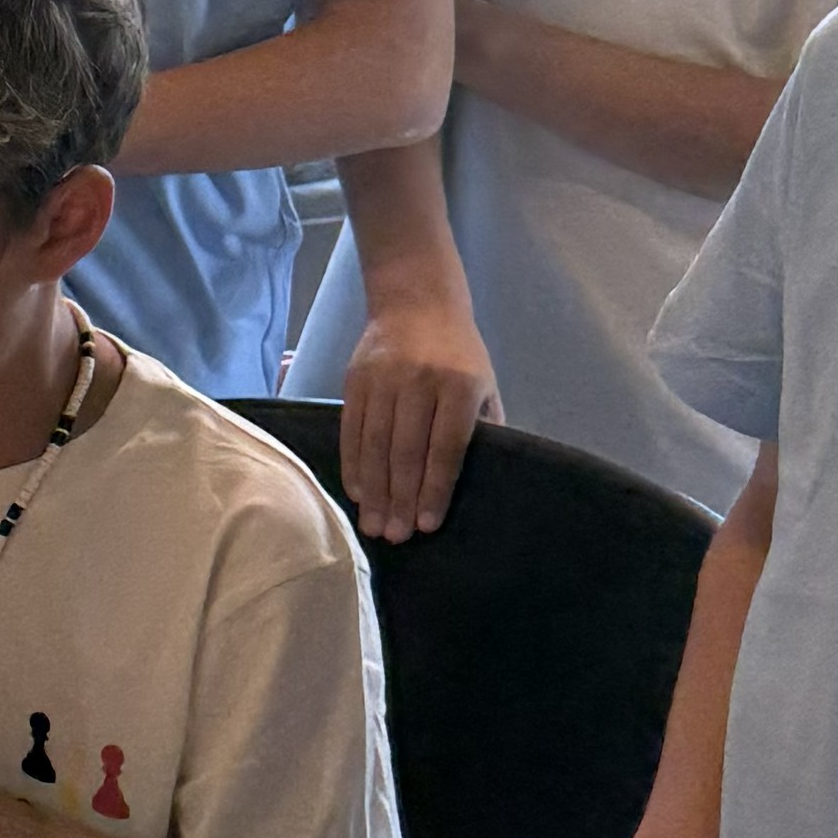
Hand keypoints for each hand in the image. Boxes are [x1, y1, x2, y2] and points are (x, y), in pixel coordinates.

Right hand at [339, 304, 493, 543]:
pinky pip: (351, 430)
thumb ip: (484, 428)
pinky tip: (357, 491)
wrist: (416, 299)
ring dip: (374, 490)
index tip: (427, 524)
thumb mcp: (485, 384)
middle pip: (407, 452)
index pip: (446, 447)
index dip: (436, 488)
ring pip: (375, 445)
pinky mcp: (355, 380)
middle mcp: (419, 382)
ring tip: (374, 524)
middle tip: (395, 537)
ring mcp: (383, 380)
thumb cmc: (458, 351)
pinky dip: (353, 464)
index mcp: (459, 385)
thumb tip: (485, 479)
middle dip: (401, 499)